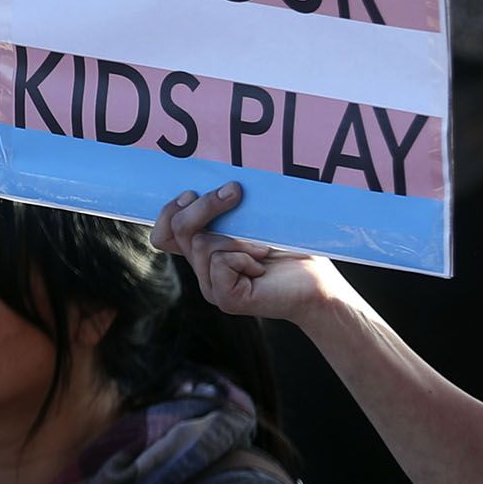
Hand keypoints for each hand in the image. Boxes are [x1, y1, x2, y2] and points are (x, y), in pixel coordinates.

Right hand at [151, 184, 357, 325]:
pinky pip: (220, 263)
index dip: (167, 212)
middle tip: (236, 191)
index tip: (192, 193)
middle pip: (177, 230)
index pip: (162, 235)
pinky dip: (244, 256)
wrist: (320, 282)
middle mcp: (203, 271)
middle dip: (205, 205)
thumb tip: (204, 184)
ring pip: (202, 244)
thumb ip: (224, 212)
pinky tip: (261, 265)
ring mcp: (212, 287)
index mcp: (204, 253)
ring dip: (238, 238)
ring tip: (263, 248)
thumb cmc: (291, 248)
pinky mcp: (227, 299)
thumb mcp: (250, 221)